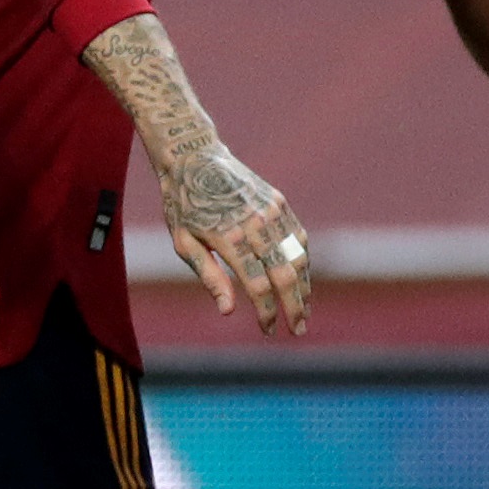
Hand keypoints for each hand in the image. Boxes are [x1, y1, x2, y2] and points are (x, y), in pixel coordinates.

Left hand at [156, 143, 312, 335]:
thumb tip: (228, 311)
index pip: (257, 286)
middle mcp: (255, 224)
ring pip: (298, 257)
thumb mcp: (183, 243)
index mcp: (229, 238)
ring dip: (304, 287)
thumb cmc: (183, 205)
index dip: (266, 313)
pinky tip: (302, 280)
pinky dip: (303, 262)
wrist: (195, 157)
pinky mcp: (279, 202)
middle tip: (298, 330)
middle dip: (294, 307)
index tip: (267, 330)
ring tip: (305, 310)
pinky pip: (298, 237)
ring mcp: (271, 211)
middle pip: (284, 275)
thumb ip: (209, 277)